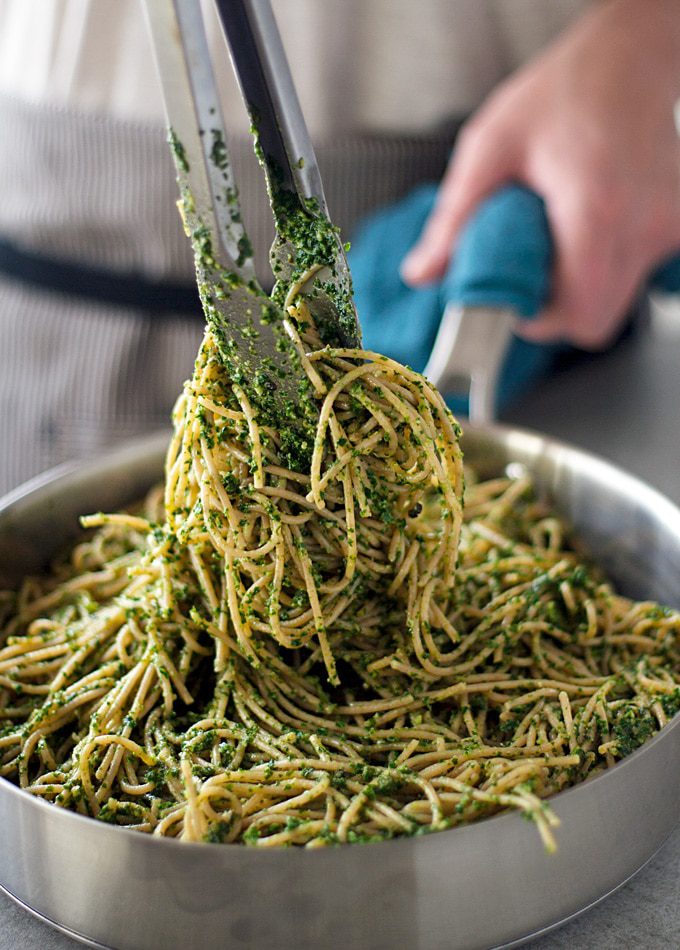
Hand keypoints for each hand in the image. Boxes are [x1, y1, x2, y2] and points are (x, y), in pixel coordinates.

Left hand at [401, 0, 679, 348]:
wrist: (629, 57)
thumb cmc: (565, 91)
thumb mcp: (489, 148)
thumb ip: (454, 219)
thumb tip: (421, 274)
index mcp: (596, 211)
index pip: (575, 314)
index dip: (537, 319)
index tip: (514, 297)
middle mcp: (643, 226)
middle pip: (596, 321)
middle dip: (556, 310)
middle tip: (532, 271)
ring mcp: (667, 229)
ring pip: (618, 302)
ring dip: (581, 288)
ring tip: (558, 238)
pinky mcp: (676, 227)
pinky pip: (635, 274)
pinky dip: (606, 267)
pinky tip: (585, 228)